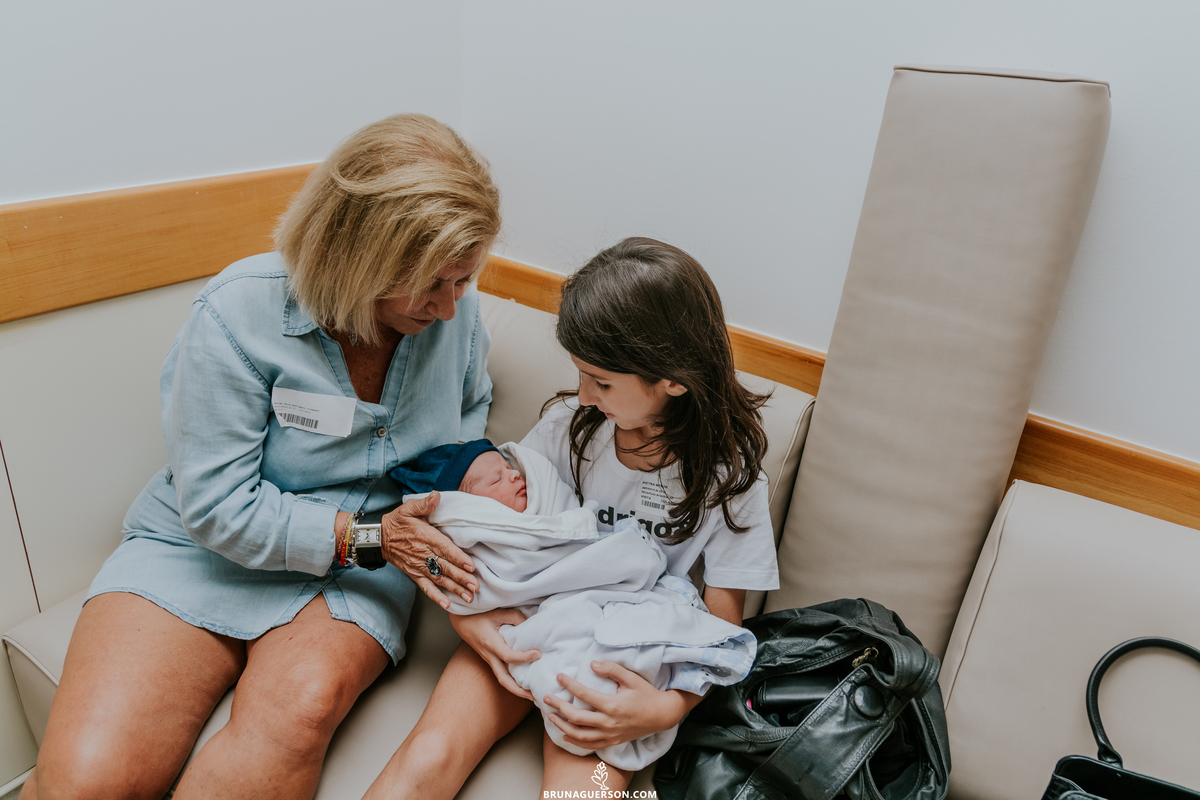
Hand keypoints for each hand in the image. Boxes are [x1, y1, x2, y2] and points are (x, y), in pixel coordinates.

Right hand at [381, 492, 476, 608]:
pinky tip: (446, 604)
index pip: (444, 549)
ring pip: (439, 579)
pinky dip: (436, 596)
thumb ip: (424, 503)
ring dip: (455, 589)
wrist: (378, 538)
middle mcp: (423, 554)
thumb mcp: (409, 508)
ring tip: (468, 597)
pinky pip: (426, 587)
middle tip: (475, 586)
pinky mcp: (414, 574)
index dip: (458, 558)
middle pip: (445, 567)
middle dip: (461, 577)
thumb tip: (436, 496)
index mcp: (425, 537)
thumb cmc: (397, 522)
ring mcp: (418, 566)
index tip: (471, 566)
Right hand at [450, 608, 539, 699]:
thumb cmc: (478, 615)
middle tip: (534, 695)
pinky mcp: (491, 659)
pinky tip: (523, 680)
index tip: (538, 653)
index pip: (508, 657)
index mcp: (490, 643)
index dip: (524, 657)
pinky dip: (513, 680)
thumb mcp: (498, 612)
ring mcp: (489, 659)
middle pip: (503, 679)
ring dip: (516, 688)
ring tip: (531, 693)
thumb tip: (531, 626)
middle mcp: (489, 655)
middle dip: (519, 690)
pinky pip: (502, 673)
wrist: (461, 620)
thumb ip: (515, 617)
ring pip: (502, 678)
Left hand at [543, 661, 699, 749]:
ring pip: (580, 735)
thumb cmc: (646, 694)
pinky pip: (590, 745)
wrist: (661, 715)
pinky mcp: (612, 741)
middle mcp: (609, 723)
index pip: (584, 695)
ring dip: (562, 726)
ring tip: (551, 716)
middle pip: (576, 717)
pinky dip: (575, 741)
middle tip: (546, 697)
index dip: (569, 685)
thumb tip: (592, 664)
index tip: (559, 677)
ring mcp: (610, 735)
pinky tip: (565, 735)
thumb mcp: (631, 678)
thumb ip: (612, 669)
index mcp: (612, 705)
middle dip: (558, 707)